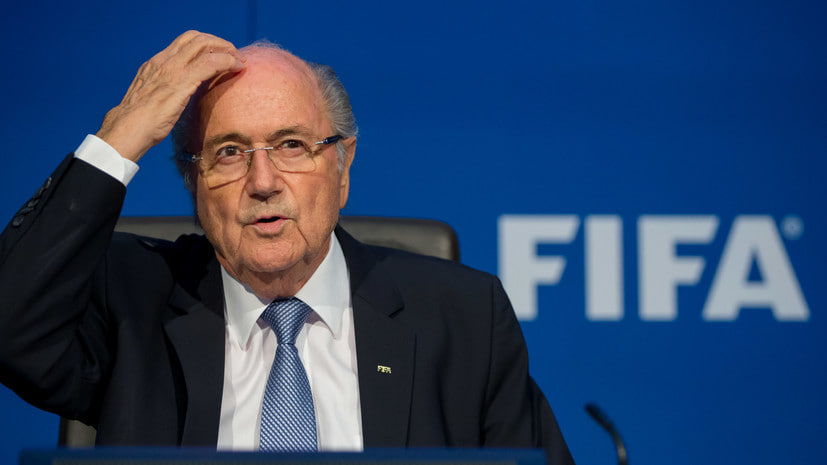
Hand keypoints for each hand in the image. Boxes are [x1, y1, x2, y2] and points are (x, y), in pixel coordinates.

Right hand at [96, 31, 245, 161]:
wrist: (128, 128)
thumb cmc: (139, 122)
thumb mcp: (152, 99)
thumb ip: (166, 92)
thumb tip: (178, 99)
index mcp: (156, 64)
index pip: (184, 42)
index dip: (205, 45)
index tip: (219, 56)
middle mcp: (164, 61)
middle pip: (196, 38)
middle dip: (218, 43)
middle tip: (233, 56)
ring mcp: (173, 69)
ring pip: (205, 45)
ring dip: (226, 50)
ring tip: (238, 61)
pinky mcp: (183, 82)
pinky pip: (211, 63)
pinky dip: (228, 62)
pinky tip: (237, 69)